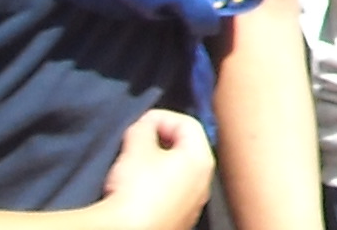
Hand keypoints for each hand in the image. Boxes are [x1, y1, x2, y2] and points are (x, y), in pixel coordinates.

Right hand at [92, 107, 215, 229]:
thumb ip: (144, 127)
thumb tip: (145, 125)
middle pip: (184, 149)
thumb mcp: (136, 148)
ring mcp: (192, 205)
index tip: (141, 122)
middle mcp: (204, 183)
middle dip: (159, 141)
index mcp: (202, 159)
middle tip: (136, 143)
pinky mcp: (178, 221)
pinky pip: (169, 197)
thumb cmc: (137, 191)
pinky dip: (155, 189)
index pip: (188, 123)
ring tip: (133, 168)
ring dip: (156, 166)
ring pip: (176, 174)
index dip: (161, 117)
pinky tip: (136, 193)